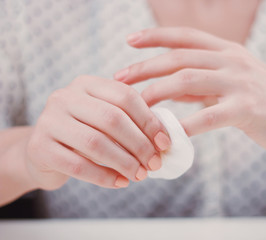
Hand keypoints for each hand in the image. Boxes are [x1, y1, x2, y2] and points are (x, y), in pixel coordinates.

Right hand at [26, 75, 170, 189]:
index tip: (164, 143)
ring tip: (140, 175)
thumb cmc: (83, 135)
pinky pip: (78, 165)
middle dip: (139, 144)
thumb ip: (131, 124)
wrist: (44, 151)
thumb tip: (164, 141)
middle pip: (112, 119)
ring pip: (96, 142)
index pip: (125, 97)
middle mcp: (65, 96)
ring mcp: (49, 120)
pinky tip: (120, 182)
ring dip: (124, 162)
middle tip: (154, 163)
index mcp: (86, 84)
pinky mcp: (39, 147)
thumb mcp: (105, 121)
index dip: (149, 121)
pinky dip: (104, 176)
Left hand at [114, 27, 265, 158]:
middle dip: (146, 67)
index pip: (185, 37)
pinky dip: (186, 124)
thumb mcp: (232, 84)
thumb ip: (202, 84)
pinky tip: (168, 133)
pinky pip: (210, 116)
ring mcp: (242, 82)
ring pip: (189, 80)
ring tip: (137, 106)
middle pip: (180, 57)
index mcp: (228, 52)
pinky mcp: (249, 108)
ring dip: (157, 92)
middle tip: (120, 79)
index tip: (130, 41)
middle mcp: (233, 61)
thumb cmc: (263, 103)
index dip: (156, 36)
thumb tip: (169, 86)